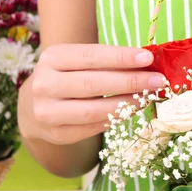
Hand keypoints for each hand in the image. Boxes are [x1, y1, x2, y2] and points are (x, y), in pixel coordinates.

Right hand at [19, 44, 165, 145]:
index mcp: (52, 58)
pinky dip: (116, 118)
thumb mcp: (77, 62)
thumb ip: (106, 62)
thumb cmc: (66, 77)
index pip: (91, 56)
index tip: (148, 57)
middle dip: (130, 81)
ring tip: (148, 97)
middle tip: (158, 80)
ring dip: (126, 104)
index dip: (120, 57)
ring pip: (93, 110)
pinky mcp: (57, 134)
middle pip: (93, 84)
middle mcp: (44, 84)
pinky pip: (93, 127)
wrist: (33, 107)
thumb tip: (147, 63)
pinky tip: (132, 110)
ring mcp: (47, 112)